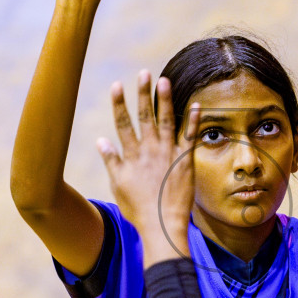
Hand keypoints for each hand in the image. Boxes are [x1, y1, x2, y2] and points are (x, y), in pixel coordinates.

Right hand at [96, 71, 197, 265]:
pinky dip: (193, 121)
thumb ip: (111, 161)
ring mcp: (169, 154)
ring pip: (166, 121)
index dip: (119, 104)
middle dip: (143, 93)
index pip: (123, 124)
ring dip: (165, 100)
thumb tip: (102, 141)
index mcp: (132, 156)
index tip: (117, 85)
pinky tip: (195, 104)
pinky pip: (190, 137)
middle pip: (145, 117)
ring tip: (164, 80)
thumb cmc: (138, 209)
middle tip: (144, 73)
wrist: (162, 225)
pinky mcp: (186, 161)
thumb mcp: (118, 186)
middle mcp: (149, 151)